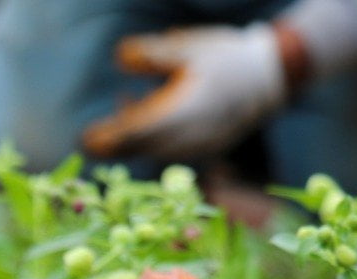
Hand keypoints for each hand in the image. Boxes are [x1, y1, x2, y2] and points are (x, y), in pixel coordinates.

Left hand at [82, 23, 286, 160]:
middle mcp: (190, 137)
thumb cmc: (225, 57)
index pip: (138, 132)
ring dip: (133, 143)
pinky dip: (152, 143)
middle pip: (142, 149)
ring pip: (155, 153)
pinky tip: (146, 119)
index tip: (87, 138)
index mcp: (184, 111)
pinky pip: (171, 154)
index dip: (110, 138)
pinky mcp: (204, 151)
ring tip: (121, 116)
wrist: (269, 77)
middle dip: (116, 145)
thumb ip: (153, 53)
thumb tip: (120, 58)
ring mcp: (199, 147)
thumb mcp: (188, 47)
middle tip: (90, 140)